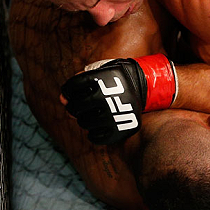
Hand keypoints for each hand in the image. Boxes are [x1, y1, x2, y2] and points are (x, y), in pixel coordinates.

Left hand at [60, 54, 176, 144]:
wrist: (148, 89)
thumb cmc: (119, 79)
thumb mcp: (102, 71)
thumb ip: (80, 81)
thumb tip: (61, 99)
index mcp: (99, 80)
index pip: (71, 87)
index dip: (68, 91)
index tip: (73, 93)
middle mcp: (103, 97)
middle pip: (74, 107)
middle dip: (74, 107)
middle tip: (82, 106)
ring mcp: (110, 115)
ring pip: (83, 123)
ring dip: (83, 119)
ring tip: (92, 114)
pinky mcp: (117, 130)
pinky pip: (95, 137)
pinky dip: (93, 134)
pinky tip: (98, 126)